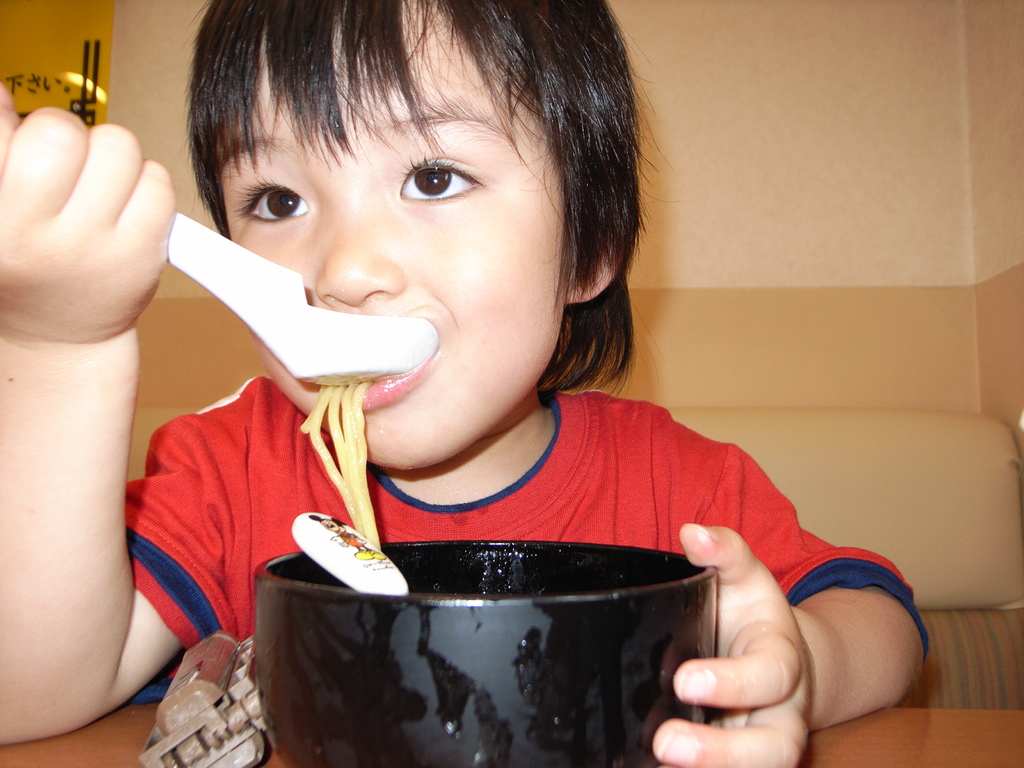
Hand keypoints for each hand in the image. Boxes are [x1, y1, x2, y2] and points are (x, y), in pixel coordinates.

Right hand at [0, 90, 173, 347]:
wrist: (58, 335)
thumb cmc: (21, 261)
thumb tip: (1, 93)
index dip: (8, 122)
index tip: (16, 137)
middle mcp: (36, 237)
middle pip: (62, 131)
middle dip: (63, 132)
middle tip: (61, 160)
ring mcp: (94, 247)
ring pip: (117, 146)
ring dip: (108, 154)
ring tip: (94, 184)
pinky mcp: (143, 254)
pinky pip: (158, 181)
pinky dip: (145, 181)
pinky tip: (125, 203)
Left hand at [653, 524, 809, 767]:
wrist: (774, 656)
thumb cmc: (751, 615)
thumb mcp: (744, 576)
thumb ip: (724, 551)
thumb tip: (692, 533)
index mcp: (783, 660)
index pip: (773, 675)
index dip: (733, 683)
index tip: (684, 680)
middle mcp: (781, 713)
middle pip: (774, 749)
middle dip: (723, 753)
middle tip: (666, 743)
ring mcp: (762, 744)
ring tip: (659, 766)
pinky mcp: (740, 761)